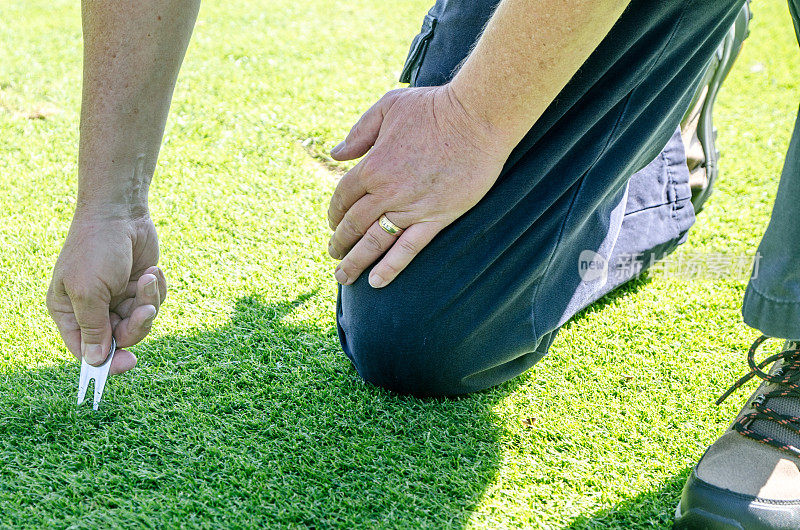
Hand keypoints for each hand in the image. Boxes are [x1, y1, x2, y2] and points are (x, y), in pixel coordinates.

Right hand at [47, 212, 166, 374]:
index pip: (85, 349)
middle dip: (136, 325)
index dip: (105, 361)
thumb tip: (96, 360)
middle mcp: (92, 308)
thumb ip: (93, 327)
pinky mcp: (138, 287)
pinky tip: (153, 270)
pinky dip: (157, 289)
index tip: (127, 364)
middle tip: (145, 310)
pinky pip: (153, 303)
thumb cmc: (96, 249)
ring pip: (140, 322)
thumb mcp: (88, 291)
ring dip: (149, 302)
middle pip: (119, 339)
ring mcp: (117, 298)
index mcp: (68, 311)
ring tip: (149, 278)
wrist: (121, 212)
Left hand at [327, 85, 514, 287]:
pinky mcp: (437, 218)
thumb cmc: (433, 107)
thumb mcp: (388, 107)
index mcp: (372, 165)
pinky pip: (408, 249)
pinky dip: (390, 268)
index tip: (333, 223)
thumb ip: (359, 132)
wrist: (478, 118)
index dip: (334, 212)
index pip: (343, 197)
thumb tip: (336, 155)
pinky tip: (376, 282)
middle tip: (334, 255)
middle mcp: (387, 192)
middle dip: (340, 242)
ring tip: (343, 277)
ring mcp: (412, 208)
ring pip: (374, 242)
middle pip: (354, 224)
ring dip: (355, 261)